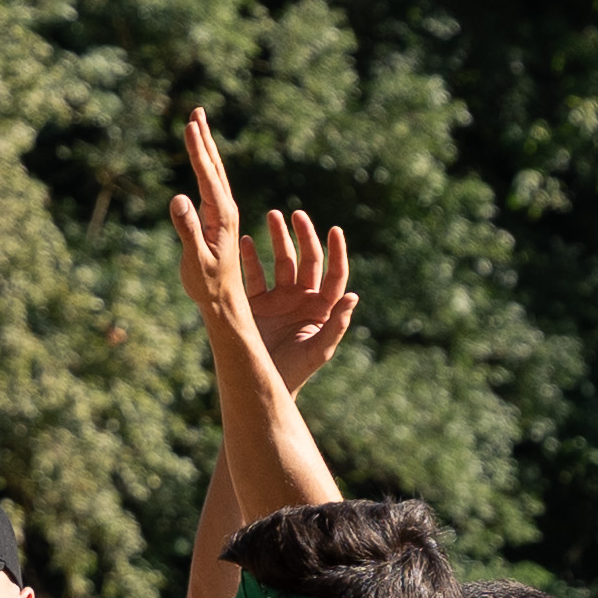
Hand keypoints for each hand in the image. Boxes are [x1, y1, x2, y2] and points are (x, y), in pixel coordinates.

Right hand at [168, 110, 251, 338]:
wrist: (223, 303)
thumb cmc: (208, 286)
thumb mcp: (195, 261)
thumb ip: (187, 230)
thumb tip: (178, 198)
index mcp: (220, 216)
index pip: (208, 176)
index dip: (198, 150)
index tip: (190, 125)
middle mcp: (224, 210)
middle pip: (214, 167)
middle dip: (204, 139)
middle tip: (197, 111)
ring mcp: (221, 214)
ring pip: (214, 174)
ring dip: (205, 148)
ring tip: (197, 125)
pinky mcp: (216, 220)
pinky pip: (210, 185)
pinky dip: (204, 167)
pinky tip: (200, 162)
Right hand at [241, 206, 353, 390]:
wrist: (263, 382)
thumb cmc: (296, 371)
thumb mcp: (318, 350)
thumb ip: (336, 325)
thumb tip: (354, 297)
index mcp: (322, 307)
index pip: (334, 274)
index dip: (336, 252)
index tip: (334, 231)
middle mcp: (303, 297)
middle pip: (307, 259)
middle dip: (303, 235)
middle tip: (296, 215)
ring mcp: (279, 298)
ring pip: (281, 260)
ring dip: (278, 238)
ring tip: (272, 215)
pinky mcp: (256, 302)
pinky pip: (253, 275)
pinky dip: (249, 258)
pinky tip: (243, 241)